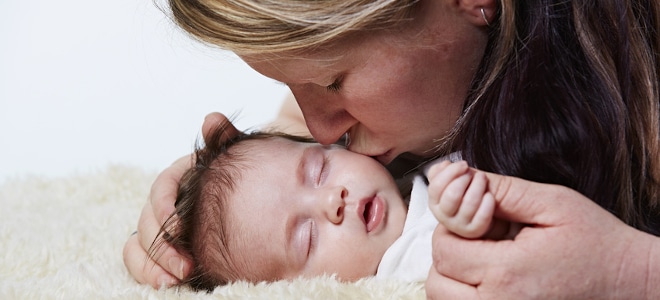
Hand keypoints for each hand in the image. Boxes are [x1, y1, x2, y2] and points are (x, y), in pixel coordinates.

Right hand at [122, 112, 240, 287]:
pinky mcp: (165, 250)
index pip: (162, 188)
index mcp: (179, 178)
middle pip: (147, 222)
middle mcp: (165, 202)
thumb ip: (224, 140)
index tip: (178, 227)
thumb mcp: (235, 156)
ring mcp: (163, 228)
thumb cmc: (241, 175)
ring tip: (171, 281)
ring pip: (138, 244)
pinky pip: (144, 261)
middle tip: (184, 266)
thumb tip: (212, 120)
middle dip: (161, 246)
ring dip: (150, 264)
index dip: (164, 207)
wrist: (255, 196)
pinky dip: (150, 272)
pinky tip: (167, 283)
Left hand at [425, 170, 657, 298]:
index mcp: (508, 273)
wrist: (628, 282)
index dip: (452, 226)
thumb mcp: (552, 203)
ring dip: (451, 277)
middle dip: (449, 252)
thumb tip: (459, 175)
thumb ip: (502, 190)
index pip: (444, 248)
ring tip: (483, 259)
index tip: (478, 218)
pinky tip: (488, 277)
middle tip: (479, 239)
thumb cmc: (595, 242)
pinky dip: (463, 294)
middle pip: (438, 280)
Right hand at [427, 160, 493, 237]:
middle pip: (450, 196)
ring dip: (477, 187)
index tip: (463, 165)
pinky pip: (482, 217)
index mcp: (436, 202)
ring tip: (483, 180)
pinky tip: (490, 196)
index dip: (449, 173)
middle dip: (464, 180)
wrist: (491, 212)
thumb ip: (446, 172)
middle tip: (473, 174)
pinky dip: (488, 203)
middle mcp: (444, 216)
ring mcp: (459, 225)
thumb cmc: (472, 194)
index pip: (435, 187)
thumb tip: (443, 165)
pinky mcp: (475, 231)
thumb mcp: (458, 180)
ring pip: (467, 205)